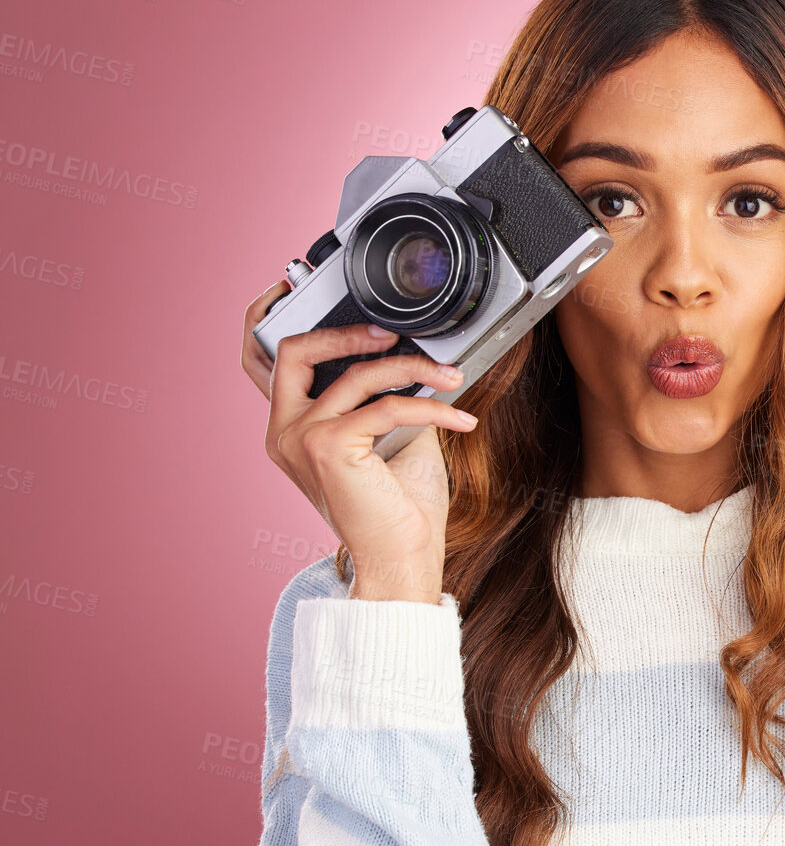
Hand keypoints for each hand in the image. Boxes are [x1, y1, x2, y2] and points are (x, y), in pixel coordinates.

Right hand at [242, 284, 478, 602]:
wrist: (401, 559)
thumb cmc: (397, 508)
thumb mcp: (390, 438)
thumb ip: (384, 395)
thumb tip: (412, 357)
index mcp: (290, 429)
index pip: (264, 361)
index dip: (273, 316)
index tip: (295, 286)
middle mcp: (285, 432)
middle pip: (294, 349)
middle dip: (345, 329)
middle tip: (389, 333)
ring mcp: (300, 439)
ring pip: (357, 374)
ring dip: (415, 368)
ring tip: (450, 376)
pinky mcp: (329, 447)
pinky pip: (388, 406)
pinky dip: (431, 406)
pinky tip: (459, 417)